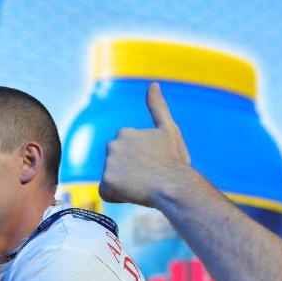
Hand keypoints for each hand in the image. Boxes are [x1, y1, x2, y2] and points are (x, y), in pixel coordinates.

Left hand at [99, 82, 191, 206]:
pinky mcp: (106, 182)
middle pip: (117, 168)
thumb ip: (157, 107)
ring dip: (125, 185)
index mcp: (125, 133)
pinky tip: (134, 194)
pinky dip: (119, 196)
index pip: (127, 156)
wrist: (175, 184)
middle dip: (130, 174)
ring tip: (143, 185)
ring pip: (113, 180)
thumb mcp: (169, 130)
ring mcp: (108, 164)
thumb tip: (153, 84)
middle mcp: (112, 145)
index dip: (142, 164)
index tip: (154, 166)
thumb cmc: (175, 161)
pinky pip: (108, 193)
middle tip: (149, 178)